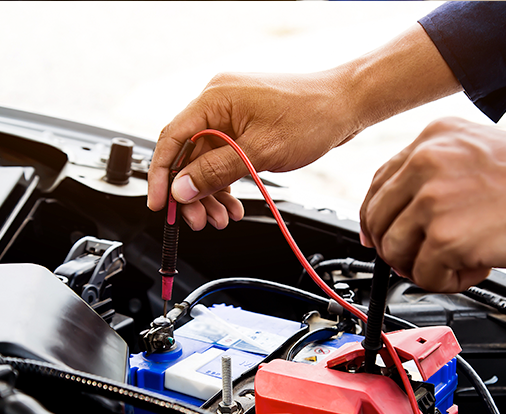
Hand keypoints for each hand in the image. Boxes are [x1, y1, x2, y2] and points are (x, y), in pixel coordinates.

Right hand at [147, 24, 459, 231]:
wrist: (346, 105)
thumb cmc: (311, 117)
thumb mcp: (260, 152)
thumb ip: (216, 172)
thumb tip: (182, 189)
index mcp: (214, 99)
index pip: (172, 138)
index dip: (162, 175)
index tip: (159, 205)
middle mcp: (217, 104)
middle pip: (189, 155)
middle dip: (192, 193)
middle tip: (199, 221)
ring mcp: (232, 116)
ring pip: (207, 162)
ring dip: (211, 194)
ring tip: (222, 219)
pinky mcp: (245, 128)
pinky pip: (225, 159)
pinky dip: (227, 184)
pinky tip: (234, 206)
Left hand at [360, 118, 505, 291]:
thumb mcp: (478, 155)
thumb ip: (436, 176)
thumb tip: (404, 215)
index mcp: (433, 138)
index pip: (378, 184)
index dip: (375, 219)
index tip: (379, 237)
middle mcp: (426, 162)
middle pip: (377, 222)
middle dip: (398, 249)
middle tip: (426, 259)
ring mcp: (433, 199)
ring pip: (394, 252)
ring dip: (425, 266)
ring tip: (463, 260)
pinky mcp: (447, 237)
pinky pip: (423, 276)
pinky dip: (449, 282)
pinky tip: (479, 266)